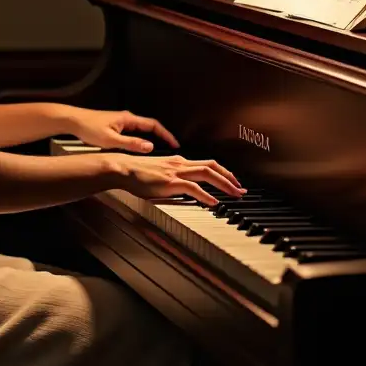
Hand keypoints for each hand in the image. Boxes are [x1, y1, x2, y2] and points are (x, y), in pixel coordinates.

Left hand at [66, 108, 179, 152]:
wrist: (73, 120)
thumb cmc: (89, 128)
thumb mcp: (111, 140)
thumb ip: (131, 144)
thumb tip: (150, 147)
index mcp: (128, 119)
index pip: (153, 125)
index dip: (166, 135)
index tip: (175, 144)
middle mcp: (127, 118)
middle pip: (149, 127)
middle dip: (161, 137)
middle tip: (171, 148)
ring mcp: (121, 122)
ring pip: (140, 130)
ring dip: (151, 138)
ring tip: (159, 151)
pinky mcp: (115, 126)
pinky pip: (133, 133)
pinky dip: (140, 139)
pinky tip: (139, 149)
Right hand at [110, 154, 243, 206]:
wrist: (123, 169)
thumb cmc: (136, 174)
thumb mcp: (159, 175)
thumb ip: (173, 180)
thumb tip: (185, 190)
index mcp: (178, 162)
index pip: (207, 164)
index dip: (223, 172)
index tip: (233, 182)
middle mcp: (180, 164)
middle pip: (212, 166)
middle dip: (230, 177)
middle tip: (241, 189)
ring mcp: (176, 172)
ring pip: (207, 174)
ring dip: (225, 184)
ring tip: (235, 194)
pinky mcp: (170, 182)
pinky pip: (193, 188)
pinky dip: (206, 195)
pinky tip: (214, 203)